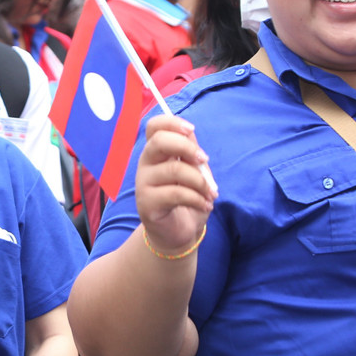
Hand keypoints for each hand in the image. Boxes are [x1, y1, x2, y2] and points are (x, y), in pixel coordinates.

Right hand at [134, 115, 214, 257]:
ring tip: (211, 194)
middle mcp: (146, 164)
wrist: (177, 232)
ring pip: (174, 170)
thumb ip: (190, 152)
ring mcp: (143, 183)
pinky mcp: (146, 203)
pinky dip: (198, 199)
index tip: (191, 130)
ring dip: (201, 182)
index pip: (154, 126)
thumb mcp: (193, 172)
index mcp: (156, 152)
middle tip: (205, 160)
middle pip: (159, 141)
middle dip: (187, 147)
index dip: (172, 122)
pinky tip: (206, 206)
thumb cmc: (186, 198)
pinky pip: (176, 194)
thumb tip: (190, 132)